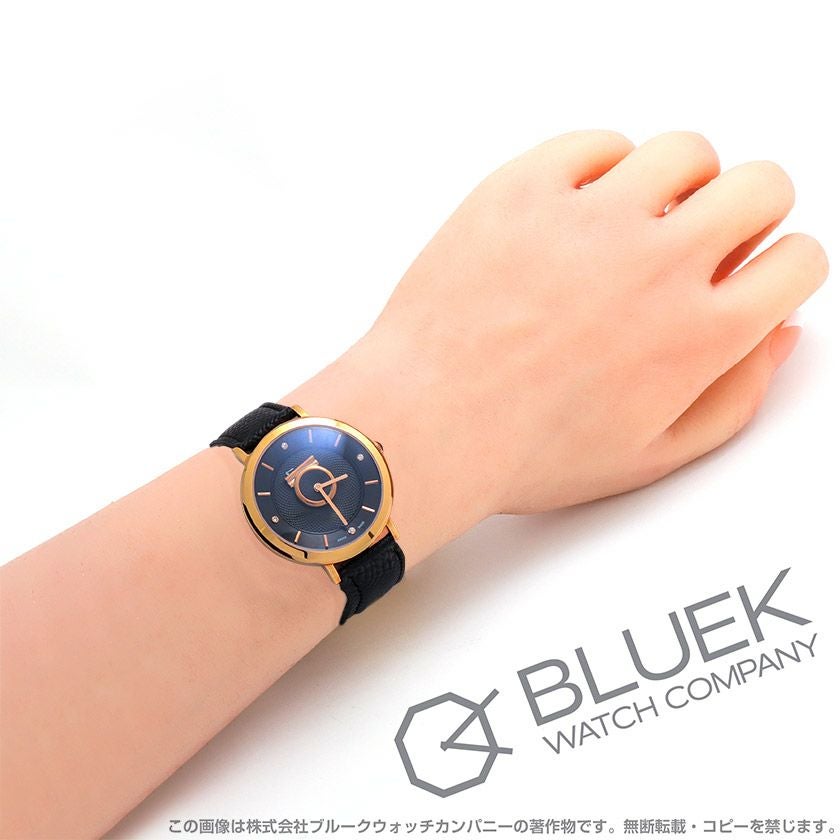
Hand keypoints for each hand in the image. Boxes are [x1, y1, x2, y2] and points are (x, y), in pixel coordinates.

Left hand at [283, 131, 828, 567]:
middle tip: (708, 238)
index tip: (752, 275)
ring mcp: (589, 216)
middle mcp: (658, 263)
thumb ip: (732, 398)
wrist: (425, 423)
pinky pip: (595, 143)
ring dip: (680, 182)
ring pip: (684, 151)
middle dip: (751, 210)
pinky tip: (582, 208)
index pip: (798, 262)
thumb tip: (777, 335)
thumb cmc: (523, 451)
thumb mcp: (648, 457)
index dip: (782, 268)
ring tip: (641, 221)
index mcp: (698, 335)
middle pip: (761, 186)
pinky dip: (602, 167)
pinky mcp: (525, 188)